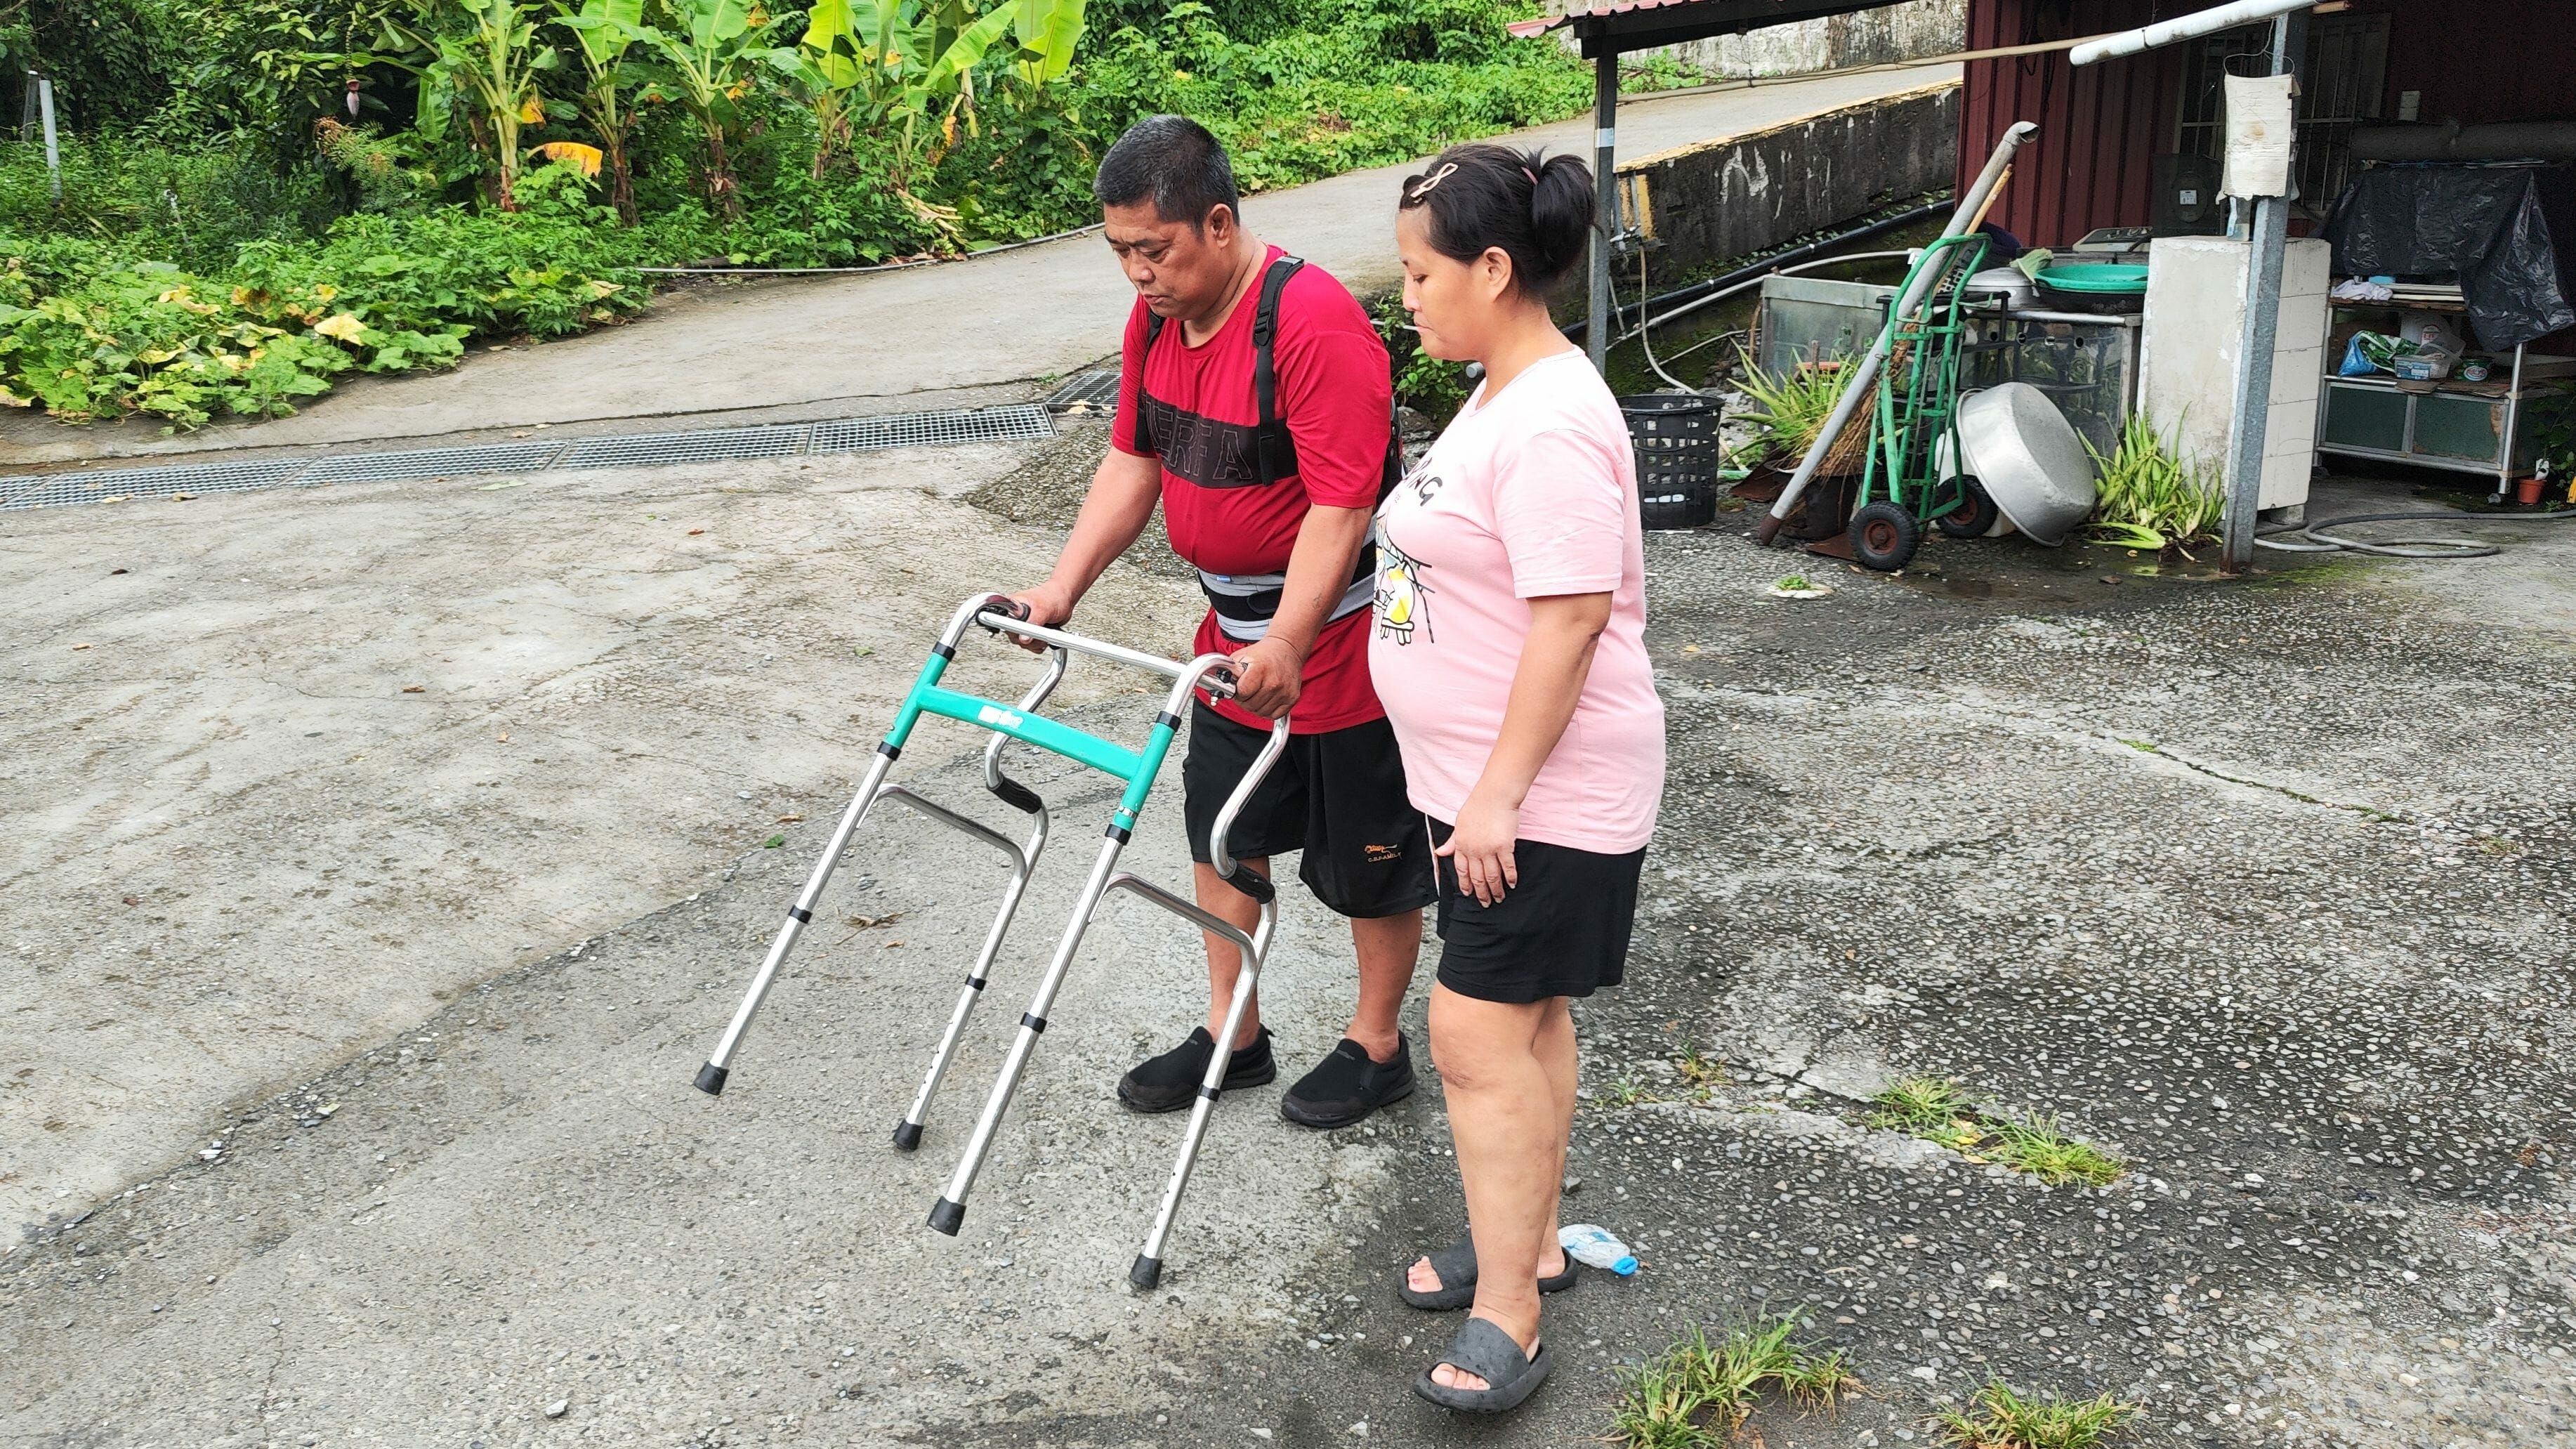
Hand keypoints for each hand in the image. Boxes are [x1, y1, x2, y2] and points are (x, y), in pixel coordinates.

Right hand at [1000, 582, 1076, 653]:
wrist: (1065, 600)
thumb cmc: (1053, 597)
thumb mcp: (1043, 608)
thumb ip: (1033, 622)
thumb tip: (1024, 637)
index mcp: (1015, 605)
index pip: (1005, 621)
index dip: (1013, 630)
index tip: (1022, 634)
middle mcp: (1017, 616)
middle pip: (1013, 636)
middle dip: (1027, 639)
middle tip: (1038, 633)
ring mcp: (1024, 625)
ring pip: (1022, 642)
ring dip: (1035, 643)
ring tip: (1044, 634)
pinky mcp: (1032, 632)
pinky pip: (1030, 645)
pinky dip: (1038, 645)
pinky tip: (1044, 639)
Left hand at [1222, 636, 1306, 719]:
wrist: (1287, 649)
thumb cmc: (1263, 654)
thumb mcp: (1241, 657)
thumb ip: (1229, 672)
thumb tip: (1217, 685)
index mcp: (1259, 669)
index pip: (1242, 693)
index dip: (1237, 692)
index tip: (1239, 687)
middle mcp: (1274, 681)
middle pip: (1250, 705)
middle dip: (1245, 700)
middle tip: (1247, 691)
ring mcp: (1284, 691)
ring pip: (1261, 712)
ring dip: (1256, 706)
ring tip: (1258, 692)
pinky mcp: (1293, 698)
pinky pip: (1274, 715)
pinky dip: (1268, 710)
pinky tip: (1267, 698)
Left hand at [1436, 789, 1519, 905]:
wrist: (1494, 796)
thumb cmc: (1477, 806)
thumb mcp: (1459, 824)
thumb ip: (1452, 842)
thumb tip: (1439, 853)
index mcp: (1462, 845)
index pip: (1462, 870)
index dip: (1465, 884)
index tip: (1469, 893)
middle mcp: (1474, 850)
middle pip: (1477, 877)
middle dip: (1481, 893)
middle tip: (1486, 903)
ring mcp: (1489, 849)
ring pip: (1492, 876)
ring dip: (1496, 889)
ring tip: (1499, 898)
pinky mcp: (1504, 846)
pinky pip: (1508, 866)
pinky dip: (1510, 877)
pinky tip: (1512, 884)